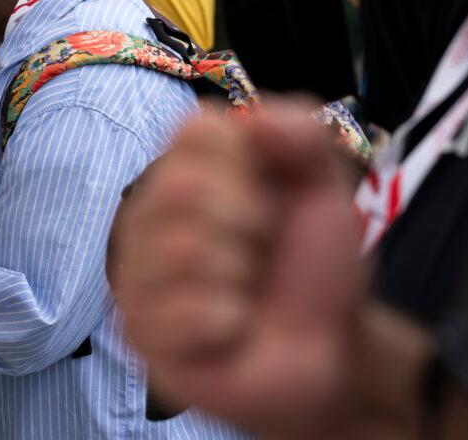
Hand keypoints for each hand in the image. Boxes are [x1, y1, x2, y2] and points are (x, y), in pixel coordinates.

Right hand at [109, 103, 366, 437]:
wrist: (331, 347)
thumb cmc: (311, 262)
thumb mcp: (323, 184)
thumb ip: (301, 134)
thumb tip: (252, 120)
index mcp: (181, 169)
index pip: (195, 129)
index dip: (248, 164)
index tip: (267, 197)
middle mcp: (146, 215)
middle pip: (182, 186)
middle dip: (247, 221)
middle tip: (259, 249)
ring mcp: (137, 273)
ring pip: (184, 250)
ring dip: (240, 275)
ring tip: (246, 290)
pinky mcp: (140, 334)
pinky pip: (186, 310)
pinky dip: (230, 322)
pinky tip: (232, 329)